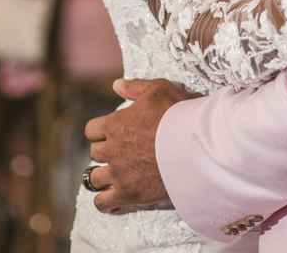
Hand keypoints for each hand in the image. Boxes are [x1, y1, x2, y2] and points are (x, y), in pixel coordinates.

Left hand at [84, 79, 192, 212]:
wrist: (194, 144)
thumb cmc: (177, 113)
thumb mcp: (157, 89)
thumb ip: (134, 87)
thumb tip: (116, 85)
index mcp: (114, 124)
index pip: (92, 130)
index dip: (101, 130)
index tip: (112, 133)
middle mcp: (112, 149)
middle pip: (95, 153)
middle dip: (105, 151)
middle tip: (120, 152)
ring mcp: (118, 173)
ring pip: (94, 178)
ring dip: (101, 176)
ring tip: (113, 176)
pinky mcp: (128, 194)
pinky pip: (103, 202)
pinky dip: (104, 201)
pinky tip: (112, 197)